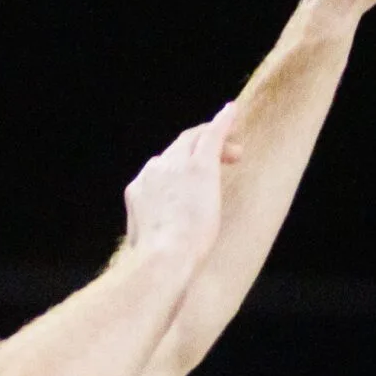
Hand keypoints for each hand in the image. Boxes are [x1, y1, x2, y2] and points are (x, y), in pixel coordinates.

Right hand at [123, 104, 235, 267]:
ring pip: (195, 140)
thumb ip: (148, 237)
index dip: (180, 170)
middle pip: (177, 149)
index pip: (161, 169)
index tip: (194, 183)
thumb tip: (145, 248)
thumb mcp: (144, 247)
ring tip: (236, 151)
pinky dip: (222, 122)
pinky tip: (233, 111)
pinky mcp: (199, 167)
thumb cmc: (156, 264)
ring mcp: (176, 166)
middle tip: (225, 160)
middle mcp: (153, 172)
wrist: (164, 259)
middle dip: (199, 151)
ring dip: (215, 141)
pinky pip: (212, 135)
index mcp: (138, 190)